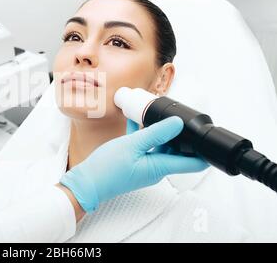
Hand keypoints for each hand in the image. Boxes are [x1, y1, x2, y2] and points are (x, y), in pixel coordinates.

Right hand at [60, 116, 208, 212]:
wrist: (86, 183)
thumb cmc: (107, 169)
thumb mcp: (132, 145)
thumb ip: (156, 133)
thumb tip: (178, 124)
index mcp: (159, 167)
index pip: (193, 163)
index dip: (204, 151)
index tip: (210, 137)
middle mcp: (155, 168)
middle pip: (177, 150)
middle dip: (180, 134)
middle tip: (179, 115)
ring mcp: (144, 166)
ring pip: (160, 146)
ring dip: (160, 131)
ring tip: (156, 113)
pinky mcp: (134, 163)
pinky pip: (145, 146)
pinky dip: (144, 134)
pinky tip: (136, 120)